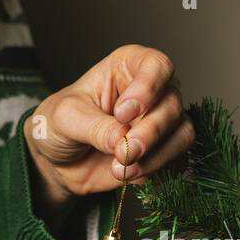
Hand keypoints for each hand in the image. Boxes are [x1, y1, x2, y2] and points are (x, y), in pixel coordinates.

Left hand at [26, 45, 194, 207]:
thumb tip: (124, 140)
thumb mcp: (66, 118)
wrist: (57, 163)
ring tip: (122, 168)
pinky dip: (154, 170)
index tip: (123, 113)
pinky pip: (177, 159)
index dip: (147, 89)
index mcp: (127, 66)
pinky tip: (127, 174)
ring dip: (155, 156)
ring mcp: (160, 121)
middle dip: (150, 133)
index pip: (157, 65)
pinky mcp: (163, 149)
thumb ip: (96, 126)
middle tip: (124, 152)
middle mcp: (151, 90)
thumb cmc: (59, 125)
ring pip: (182, 132)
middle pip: (172, 104)